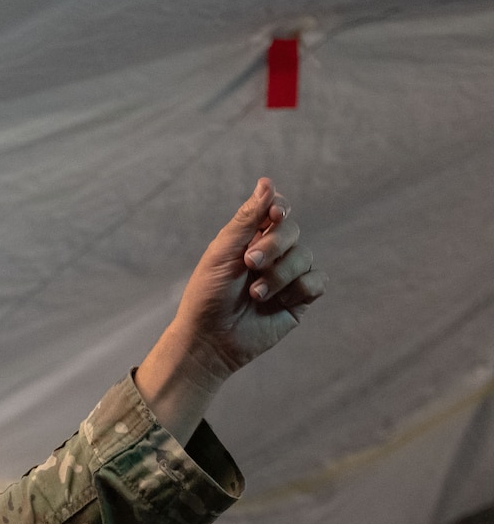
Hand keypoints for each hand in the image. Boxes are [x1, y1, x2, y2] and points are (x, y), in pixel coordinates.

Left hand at [135, 177, 327, 435]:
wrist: (209, 340)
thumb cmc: (207, 296)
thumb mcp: (222, 253)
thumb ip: (246, 219)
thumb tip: (267, 183)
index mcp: (250, 239)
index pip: (277, 212)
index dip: (279, 211)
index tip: (273, 215)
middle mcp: (272, 255)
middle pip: (294, 232)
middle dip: (275, 245)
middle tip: (250, 263)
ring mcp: (287, 277)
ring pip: (305, 257)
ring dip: (280, 275)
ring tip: (255, 294)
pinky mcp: (298, 300)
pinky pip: (316, 282)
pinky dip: (298, 290)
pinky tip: (277, 304)